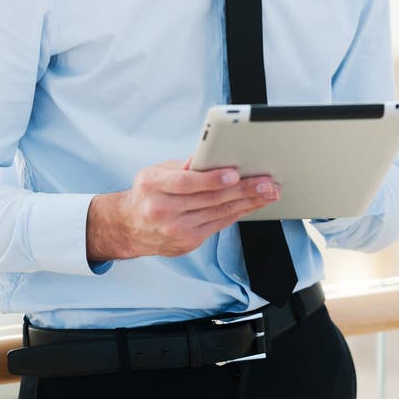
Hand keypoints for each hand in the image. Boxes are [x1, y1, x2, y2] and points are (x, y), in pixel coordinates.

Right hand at [86, 160, 279, 261]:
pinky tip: (253, 204)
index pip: (187, 182)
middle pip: (210, 199)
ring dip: (248, 203)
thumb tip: (211, 156)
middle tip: (266, 183)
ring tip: (269, 192)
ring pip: (219, 213)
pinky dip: (238, 213)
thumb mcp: (157, 171)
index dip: (212, 178)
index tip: (235, 172)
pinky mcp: (188, 242)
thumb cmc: (147, 192)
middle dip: (243, 190)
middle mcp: (164, 210)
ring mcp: (176, 230)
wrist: (130, 226)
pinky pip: (219, 225)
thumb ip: (184, 166)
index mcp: (154, 186)